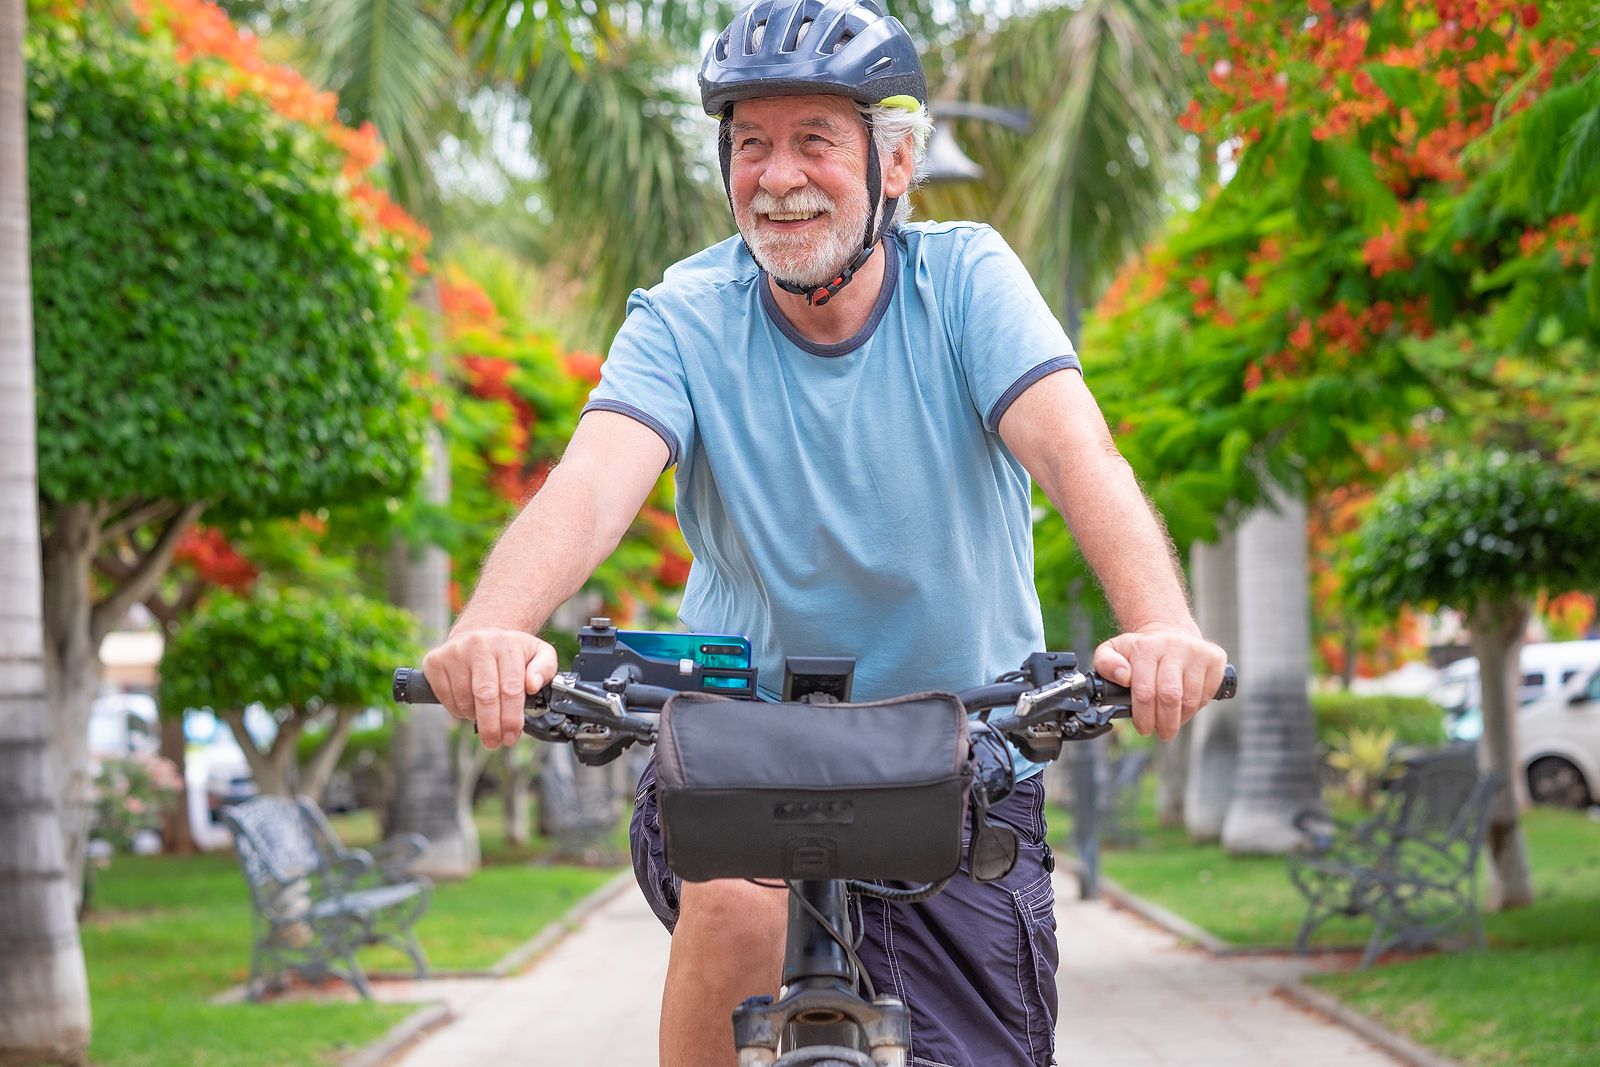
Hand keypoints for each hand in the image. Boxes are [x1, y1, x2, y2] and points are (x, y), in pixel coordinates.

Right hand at [421, 629, 558, 748]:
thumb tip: (533, 685)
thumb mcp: (539, 654)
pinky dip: (458, 711)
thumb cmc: (511, 651)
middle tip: (494, 742)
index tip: (511, 736)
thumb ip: (545, 670)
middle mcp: (478, 644)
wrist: (481, 633)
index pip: (511, 689)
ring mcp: (454, 652)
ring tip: (484, 716)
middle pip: (485, 696)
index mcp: (507, 644)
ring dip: (475, 718)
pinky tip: (469, 706)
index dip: (511, 719)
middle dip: (491, 726)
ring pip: (464, 700)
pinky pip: (445, 698)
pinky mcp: (435, 661)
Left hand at [1093, 627, 1227, 741]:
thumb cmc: (1139, 650)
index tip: (1143, 728)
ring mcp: (1197, 651)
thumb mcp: (1112, 651)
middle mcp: (1173, 646)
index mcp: (1146, 647)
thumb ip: (1106, 664)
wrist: (1169, 631)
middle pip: (1170, 697)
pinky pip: (1207, 694)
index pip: (1145, 691)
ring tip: (1172, 722)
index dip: (1144, 717)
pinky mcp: (1215, 658)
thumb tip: (1123, 677)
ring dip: (1181, 718)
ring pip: (1191, 699)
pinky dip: (1196, 708)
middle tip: (1161, 733)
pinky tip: (1185, 705)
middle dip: (1164, 723)